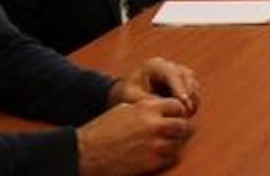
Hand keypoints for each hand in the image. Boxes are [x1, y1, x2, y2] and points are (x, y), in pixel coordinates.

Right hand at [77, 98, 191, 175]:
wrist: (86, 153)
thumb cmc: (102, 129)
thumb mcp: (124, 109)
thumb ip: (146, 108)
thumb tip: (162, 109)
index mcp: (147, 108)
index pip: (177, 105)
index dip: (177, 111)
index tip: (173, 116)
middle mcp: (155, 125)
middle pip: (183, 125)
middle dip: (179, 128)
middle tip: (173, 132)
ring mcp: (155, 145)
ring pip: (178, 144)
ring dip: (173, 143)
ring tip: (163, 144)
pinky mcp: (152, 162)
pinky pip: (170, 158)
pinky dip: (166, 157)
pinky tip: (155, 154)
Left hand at [108, 57, 199, 115]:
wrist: (125, 95)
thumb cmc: (126, 95)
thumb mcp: (132, 98)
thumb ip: (150, 101)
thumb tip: (171, 107)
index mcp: (154, 66)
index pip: (172, 74)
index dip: (180, 89)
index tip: (184, 103)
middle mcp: (168, 66)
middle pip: (186, 76)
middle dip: (189, 94)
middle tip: (187, 112)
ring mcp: (177, 73)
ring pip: (193, 82)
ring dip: (193, 98)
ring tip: (188, 114)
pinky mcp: (182, 82)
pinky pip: (194, 90)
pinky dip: (193, 101)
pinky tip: (188, 113)